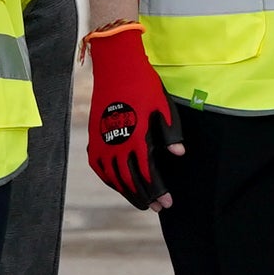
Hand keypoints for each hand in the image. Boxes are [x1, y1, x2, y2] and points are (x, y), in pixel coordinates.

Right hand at [86, 21, 179, 211]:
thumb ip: (171, 132)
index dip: (158, 191)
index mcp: (137, 138)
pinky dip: (109, 179)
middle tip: (157, 208)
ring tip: (140, 202)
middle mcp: (116, 144)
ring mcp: (102, 142)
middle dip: (145, 197)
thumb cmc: (144, 84)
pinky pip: (99, 167)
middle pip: (130, 181)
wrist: (116, 66)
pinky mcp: (94, 137)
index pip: (148, 175)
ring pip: (114, 177)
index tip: (167, 203)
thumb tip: (179, 154)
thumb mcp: (164, 106)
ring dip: (127, 192)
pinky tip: (117, 184)